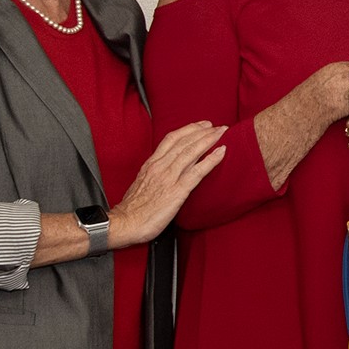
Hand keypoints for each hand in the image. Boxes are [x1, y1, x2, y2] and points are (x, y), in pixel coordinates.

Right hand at [110, 122, 227, 247]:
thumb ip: (154, 173)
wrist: (125, 223)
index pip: (171, 139)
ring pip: (192, 152)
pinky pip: (197, 172)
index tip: (201, 125)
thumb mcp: (141, 183)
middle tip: (218, 126)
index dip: (188, 129)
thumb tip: (166, 171)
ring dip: (209, 140)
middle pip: (184, 141)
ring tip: (223, 132)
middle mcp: (160, 166)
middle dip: (203, 131)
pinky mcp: (177, 191)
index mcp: (151, 164)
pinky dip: (211, 160)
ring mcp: (169, 177)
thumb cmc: (133, 208)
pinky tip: (222, 152)